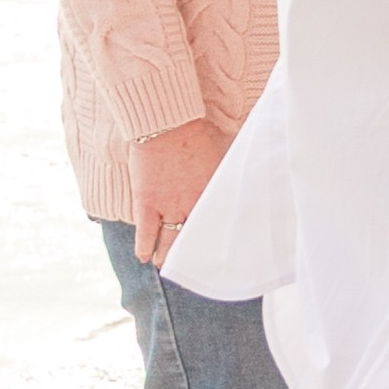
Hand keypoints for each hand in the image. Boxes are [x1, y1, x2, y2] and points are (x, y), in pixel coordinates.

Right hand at [130, 116, 233, 267]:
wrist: (164, 124)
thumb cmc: (192, 133)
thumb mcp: (216, 155)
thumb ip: (225, 173)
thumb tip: (243, 174)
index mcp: (211, 192)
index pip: (218, 222)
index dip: (218, 238)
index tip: (221, 250)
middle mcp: (192, 203)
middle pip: (195, 236)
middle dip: (194, 252)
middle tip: (194, 264)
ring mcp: (168, 205)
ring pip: (170, 239)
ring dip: (168, 254)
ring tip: (166, 264)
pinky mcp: (147, 202)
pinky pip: (145, 232)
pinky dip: (145, 246)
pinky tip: (145, 257)